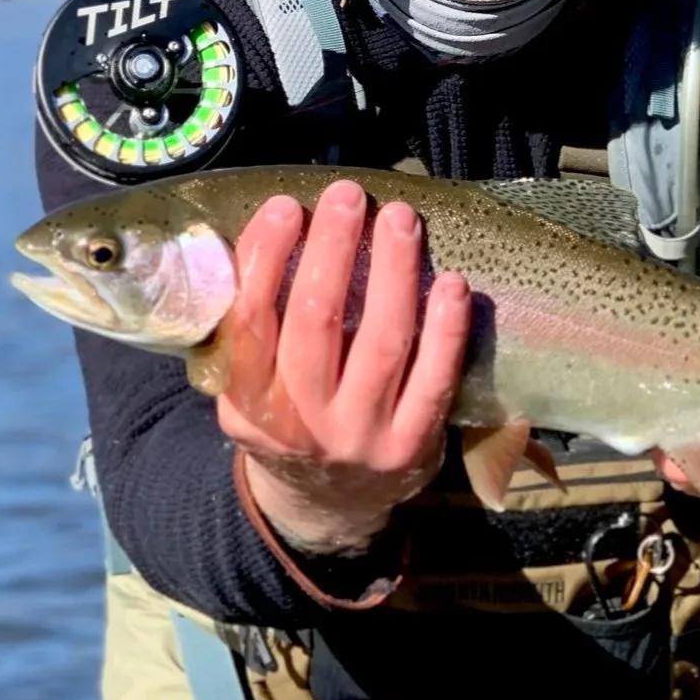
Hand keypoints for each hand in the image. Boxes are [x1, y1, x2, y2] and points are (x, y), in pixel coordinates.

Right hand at [217, 180, 470, 553]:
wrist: (328, 503)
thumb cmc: (290, 417)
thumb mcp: (251, 386)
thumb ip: (253, 326)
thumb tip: (275, 227)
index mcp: (247, 402)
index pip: (252, 319)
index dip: (268, 257)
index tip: (288, 207)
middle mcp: (300, 423)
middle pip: (317, 322)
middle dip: (334, 250)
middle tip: (349, 196)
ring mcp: (360, 436)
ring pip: (382, 342)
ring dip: (395, 272)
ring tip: (400, 220)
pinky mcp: (411, 446)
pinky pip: (434, 378)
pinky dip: (446, 329)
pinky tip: (451, 283)